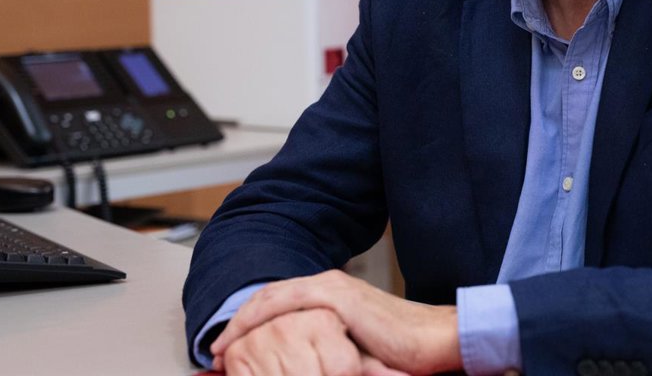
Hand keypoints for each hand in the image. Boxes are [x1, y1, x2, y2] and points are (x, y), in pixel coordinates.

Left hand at [211, 270, 461, 374]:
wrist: (437, 340)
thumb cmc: (404, 351)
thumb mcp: (354, 350)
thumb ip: (327, 349)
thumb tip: (303, 368)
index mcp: (333, 293)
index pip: (280, 305)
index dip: (250, 326)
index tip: (229, 352)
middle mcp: (329, 284)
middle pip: (268, 299)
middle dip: (237, 325)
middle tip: (214, 352)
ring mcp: (332, 288)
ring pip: (270, 299)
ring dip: (241, 324)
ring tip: (220, 349)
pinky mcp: (336, 298)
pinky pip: (283, 305)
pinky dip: (257, 321)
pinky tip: (242, 340)